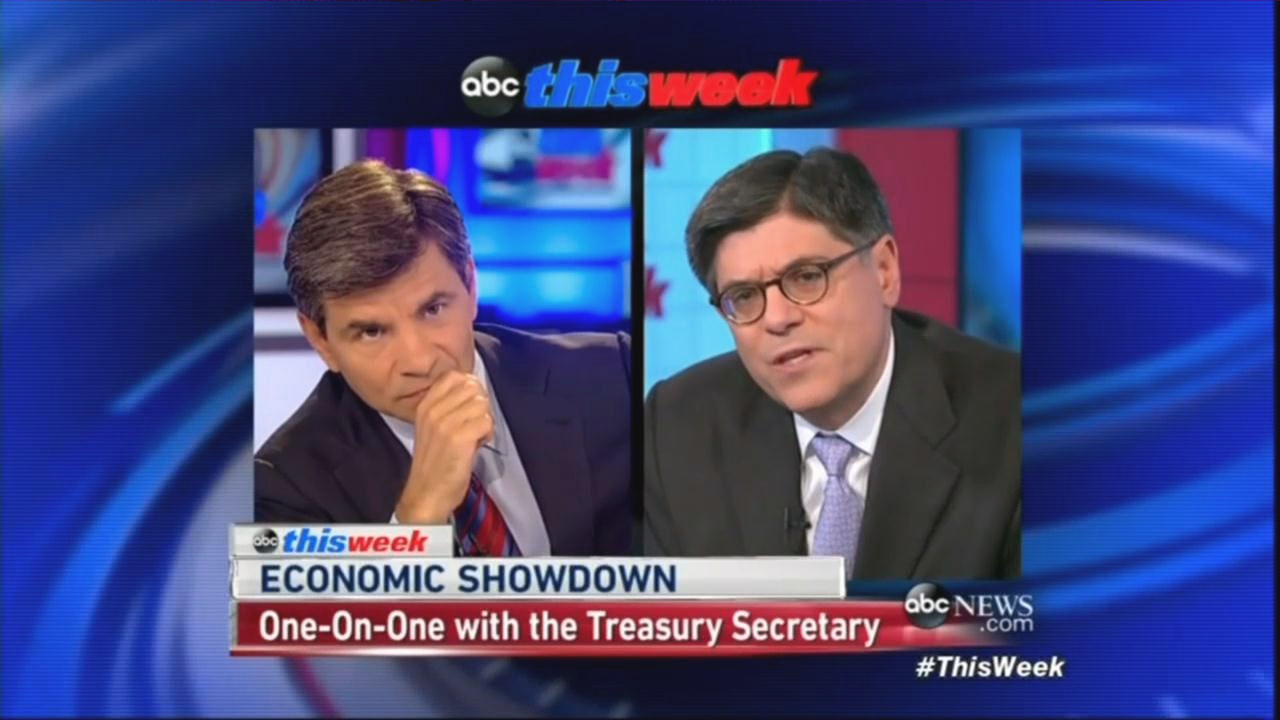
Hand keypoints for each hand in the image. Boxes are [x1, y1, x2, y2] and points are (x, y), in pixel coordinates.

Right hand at [394, 371, 493, 523]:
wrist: (427, 493)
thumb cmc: (435, 464)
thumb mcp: (432, 427)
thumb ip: (448, 406)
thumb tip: (474, 389)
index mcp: (426, 405)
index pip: (455, 376)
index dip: (471, 388)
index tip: (471, 405)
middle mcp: (433, 411)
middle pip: (473, 387)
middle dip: (481, 405)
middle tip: (474, 424)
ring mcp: (445, 423)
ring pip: (482, 404)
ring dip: (485, 421)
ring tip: (475, 436)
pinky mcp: (459, 438)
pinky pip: (486, 421)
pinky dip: (488, 434)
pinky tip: (477, 445)